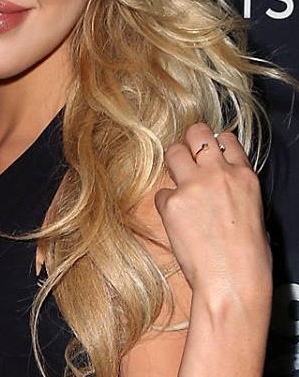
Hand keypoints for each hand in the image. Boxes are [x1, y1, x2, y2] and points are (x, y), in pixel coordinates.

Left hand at [155, 123, 270, 312]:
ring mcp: (193, 186)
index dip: (213, 144)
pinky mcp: (171, 202)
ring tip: (177, 182)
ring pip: (173, 151)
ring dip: (173, 163)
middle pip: (196, 134)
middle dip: (189, 141)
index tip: (206, 152)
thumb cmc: (248, 258)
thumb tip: (220, 187)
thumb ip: (234, 189)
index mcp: (244, 177)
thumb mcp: (254, 213)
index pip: (225, 140)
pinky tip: (177, 220)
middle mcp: (218, 174)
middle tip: (185, 155)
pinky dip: (165, 203)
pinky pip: (161, 192)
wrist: (232, 282)